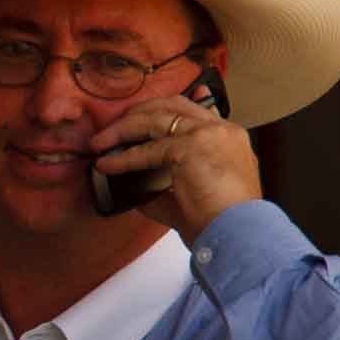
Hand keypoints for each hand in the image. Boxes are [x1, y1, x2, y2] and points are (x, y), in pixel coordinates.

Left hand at [88, 93, 260, 238]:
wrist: (240, 235)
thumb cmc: (221, 223)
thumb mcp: (193, 195)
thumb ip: (165, 187)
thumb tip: (135, 191)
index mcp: (229, 138)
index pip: (192, 110)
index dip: (161, 111)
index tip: (138, 116)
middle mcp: (221, 130)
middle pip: (172, 104)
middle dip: (138, 112)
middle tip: (113, 126)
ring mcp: (208, 135)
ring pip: (156, 119)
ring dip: (122, 129)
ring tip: (99, 142)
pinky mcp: (191, 148)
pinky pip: (148, 149)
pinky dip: (123, 157)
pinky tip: (106, 164)